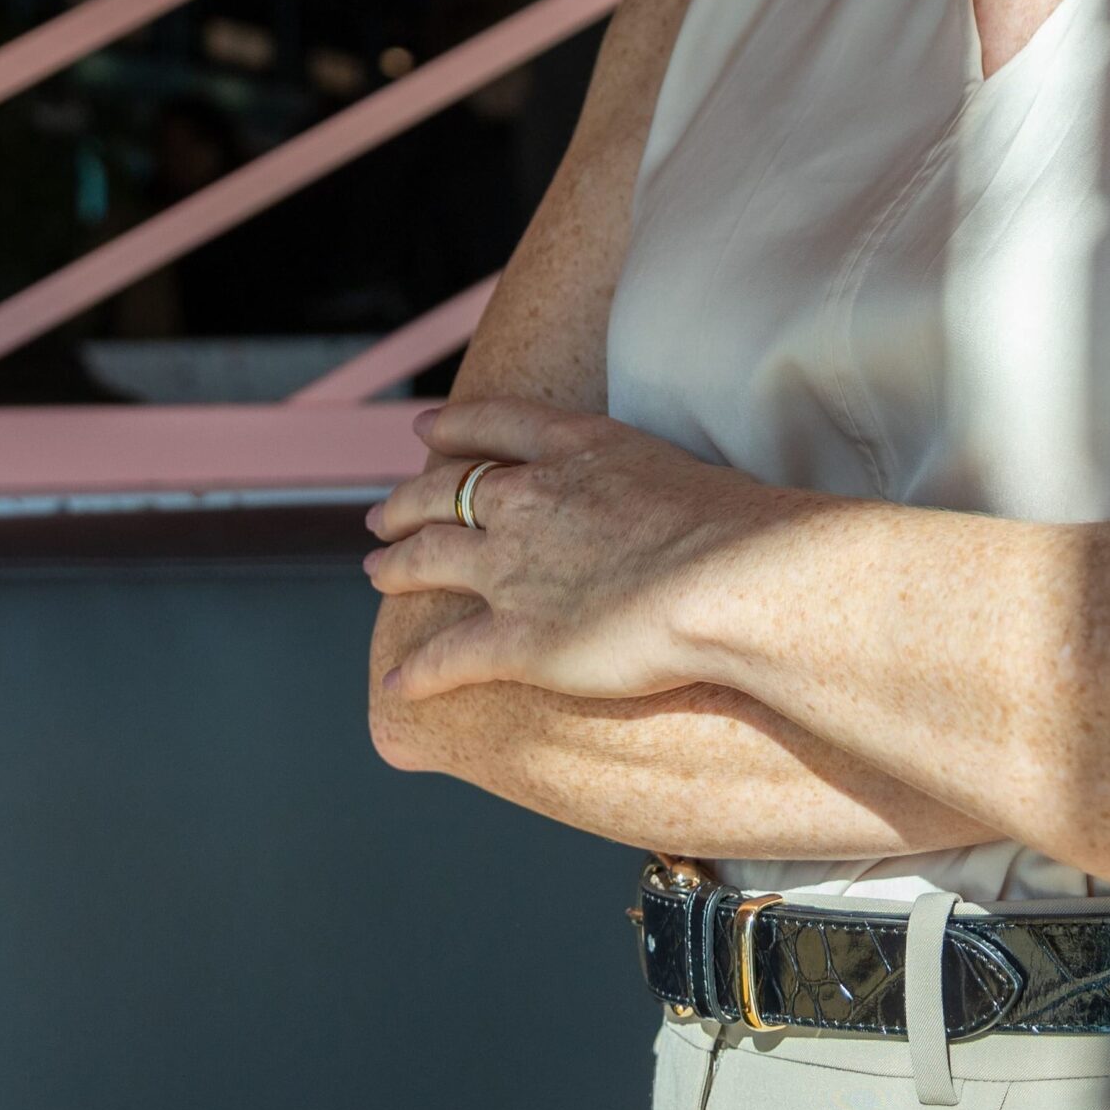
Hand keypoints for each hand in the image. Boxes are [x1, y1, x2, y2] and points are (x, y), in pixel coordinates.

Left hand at [363, 396, 776, 704]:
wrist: (730, 576)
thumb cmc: (733, 524)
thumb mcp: (678, 470)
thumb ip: (644, 482)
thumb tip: (660, 504)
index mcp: (573, 447)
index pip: (492, 424)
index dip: (450, 425)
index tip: (422, 428)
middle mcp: (528, 499)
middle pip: (442, 490)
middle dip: (405, 501)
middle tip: (382, 514)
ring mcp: (513, 568)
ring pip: (428, 559)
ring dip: (394, 567)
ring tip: (376, 572)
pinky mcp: (517, 640)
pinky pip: (446, 656)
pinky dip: (415, 673)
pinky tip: (396, 685)